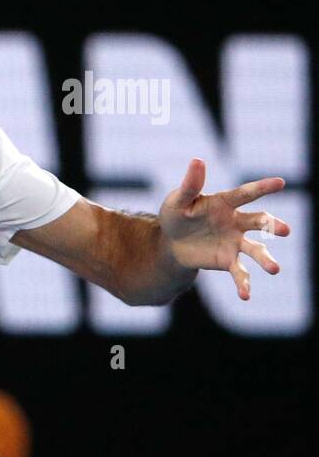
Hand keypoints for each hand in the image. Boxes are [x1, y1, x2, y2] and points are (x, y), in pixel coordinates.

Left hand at [159, 158, 290, 299]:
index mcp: (226, 202)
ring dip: (266, 259)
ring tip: (274, 269)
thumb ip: (190, 185)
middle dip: (273, 225)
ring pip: (256, 250)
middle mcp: (236, 222)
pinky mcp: (228, 260)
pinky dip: (244, 284)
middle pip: (259, 222)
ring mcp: (235, 242)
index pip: (246, 194)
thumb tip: (198, 160)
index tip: (281, 182)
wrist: (171, 243)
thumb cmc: (176, 215)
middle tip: (285, 231)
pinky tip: (245, 296)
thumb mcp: (178, 200)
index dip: (263, 187)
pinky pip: (240, 272)